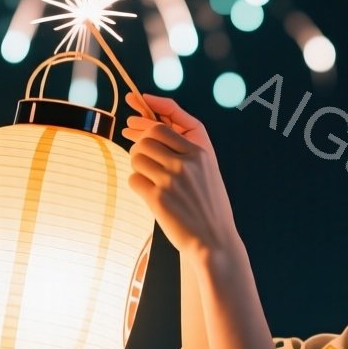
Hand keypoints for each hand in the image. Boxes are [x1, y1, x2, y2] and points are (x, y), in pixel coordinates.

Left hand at [121, 93, 239, 258]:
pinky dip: (137, 184)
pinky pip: (134, 179)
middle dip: (140, 147)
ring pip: (136, 157)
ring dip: (137, 166)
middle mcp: (186, 162)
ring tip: (148, 178)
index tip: (135, 107)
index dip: (145, 121)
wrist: (213, 241)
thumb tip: (152, 132)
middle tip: (144, 159)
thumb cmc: (209, 207)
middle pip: (146, 140)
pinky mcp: (158, 198)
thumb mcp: (207, 172)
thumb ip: (186, 152)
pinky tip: (148, 193)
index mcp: (200, 152)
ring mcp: (171, 180)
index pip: (162, 127)